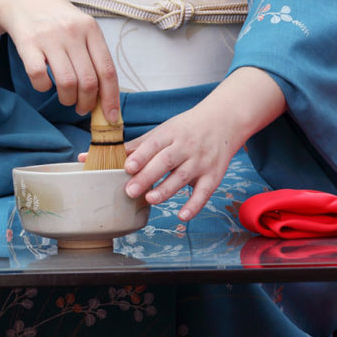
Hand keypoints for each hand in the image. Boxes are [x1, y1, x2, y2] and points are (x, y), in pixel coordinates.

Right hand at [0, 0, 118, 117]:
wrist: (22, 0)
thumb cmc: (56, 19)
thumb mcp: (80, 27)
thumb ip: (92, 54)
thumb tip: (104, 94)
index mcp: (91, 29)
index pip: (107, 70)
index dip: (111, 98)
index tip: (110, 116)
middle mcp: (72, 33)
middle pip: (88, 81)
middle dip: (87, 103)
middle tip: (82, 108)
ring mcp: (49, 38)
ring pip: (66, 82)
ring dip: (67, 99)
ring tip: (65, 99)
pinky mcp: (28, 44)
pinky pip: (39, 77)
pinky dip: (43, 88)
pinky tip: (44, 84)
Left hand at [121, 67, 285, 220]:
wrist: (224, 120)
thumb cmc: (186, 128)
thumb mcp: (164, 130)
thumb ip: (140, 145)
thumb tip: (112, 154)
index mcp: (171, 134)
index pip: (154, 145)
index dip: (141, 156)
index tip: (127, 167)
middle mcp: (186, 147)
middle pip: (165, 162)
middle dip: (147, 177)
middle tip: (130, 191)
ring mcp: (201, 162)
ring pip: (182, 177)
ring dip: (166, 190)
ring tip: (150, 199)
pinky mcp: (214, 176)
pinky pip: (204, 192)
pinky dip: (194, 205)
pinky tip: (182, 216)